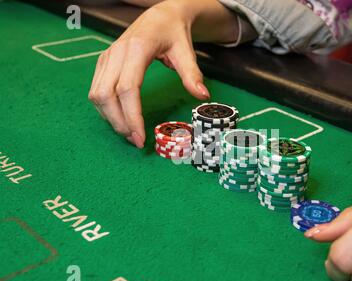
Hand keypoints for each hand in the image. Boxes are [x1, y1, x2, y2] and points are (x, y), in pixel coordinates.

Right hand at [89, 0, 238, 147]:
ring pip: (96, 95)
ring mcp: (106, 58)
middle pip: (106, 96)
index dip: (131, 116)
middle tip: (136, 140)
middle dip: (119, 122)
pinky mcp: (103, 63)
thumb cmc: (173, 32)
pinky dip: (106, 109)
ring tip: (130, 133)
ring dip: (110, 118)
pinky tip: (121, 119)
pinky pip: (96, 91)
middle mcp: (116, 53)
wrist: (159, 16)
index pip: (127, 89)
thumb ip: (193, 74)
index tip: (141, 137)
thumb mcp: (186, 51)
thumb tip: (202, 96)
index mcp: (136, 48)